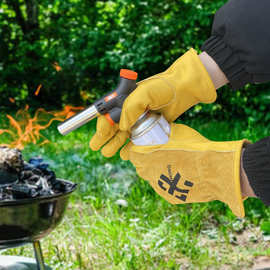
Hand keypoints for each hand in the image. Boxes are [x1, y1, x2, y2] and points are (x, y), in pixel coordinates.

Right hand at [90, 48, 216, 156]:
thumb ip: (130, 108)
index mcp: (125, 100)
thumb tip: (122, 127)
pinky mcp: (151, 127)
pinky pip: (138, 139)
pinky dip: (131, 147)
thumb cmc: (162, 88)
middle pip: (113, 126)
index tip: (100, 135)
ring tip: (107, 153)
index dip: (103, 125)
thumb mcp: (143, 93)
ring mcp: (141, 120)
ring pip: (124, 135)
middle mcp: (131, 111)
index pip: (109, 114)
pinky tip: (125, 154)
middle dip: (104, 137)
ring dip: (115, 144)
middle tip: (96, 147)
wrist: (183, 89)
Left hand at [120, 123, 246, 217]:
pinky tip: (181, 175)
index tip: (144, 146)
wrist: (214, 170)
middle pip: (140, 167)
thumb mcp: (177, 132)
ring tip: (171, 163)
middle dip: (145, 160)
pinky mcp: (171, 197)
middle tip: (157, 154)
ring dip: (156, 171)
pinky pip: (165, 187)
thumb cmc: (195, 147)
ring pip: (152, 178)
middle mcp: (149, 174)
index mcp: (145, 157)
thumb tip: (162, 129)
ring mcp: (160, 187)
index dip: (137, 149)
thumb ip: (164, 133)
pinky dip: (169, 181)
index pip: (132, 154)